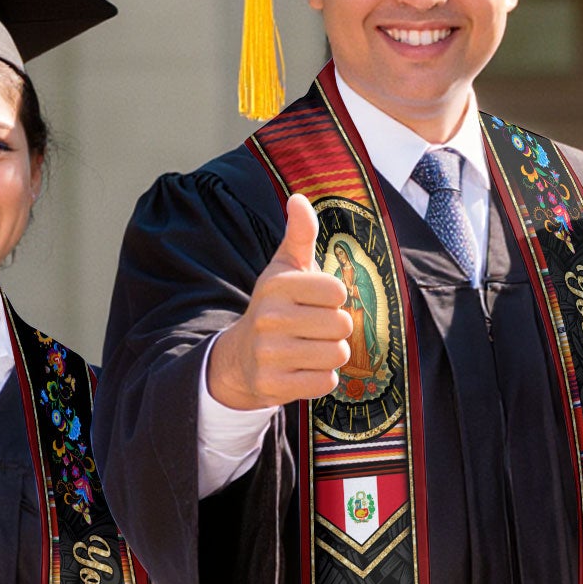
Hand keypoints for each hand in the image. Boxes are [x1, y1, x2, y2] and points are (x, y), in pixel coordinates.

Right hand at [205, 194, 353, 409]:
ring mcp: (270, 354)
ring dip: (331, 354)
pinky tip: (302, 369)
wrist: (240, 357)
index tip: (315, 301)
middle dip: (335, 329)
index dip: (334, 298)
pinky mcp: (274, 385)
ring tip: (309, 347)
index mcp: (278, 285)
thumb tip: (299, 198)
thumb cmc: (275, 306)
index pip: (338, 291)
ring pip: (337, 355)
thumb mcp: (285, 269)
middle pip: (342, 325)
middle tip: (314, 328)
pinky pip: (326, 382)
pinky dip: (321, 378)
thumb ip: (300, 234)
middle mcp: (270, 318)